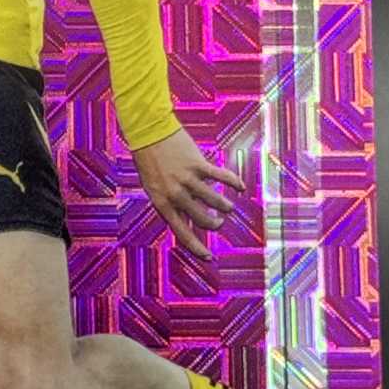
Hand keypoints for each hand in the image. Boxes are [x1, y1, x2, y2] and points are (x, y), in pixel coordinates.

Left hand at [130, 126, 244, 259]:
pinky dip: (234, 183)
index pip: (182, 232)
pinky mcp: (198, 165)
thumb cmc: (149, 159)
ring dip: (225, 206)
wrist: (148, 131)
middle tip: (219, 223)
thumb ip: (170, 201)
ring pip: (215, 202)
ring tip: (228, 207)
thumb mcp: (153, 186)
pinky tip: (240, 187)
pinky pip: (222, 178)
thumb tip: (188, 216)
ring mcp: (187, 180)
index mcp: (162, 203)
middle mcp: (175, 194)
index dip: (197, 248)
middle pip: (203, 220)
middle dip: (214, 224)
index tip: (209, 257)